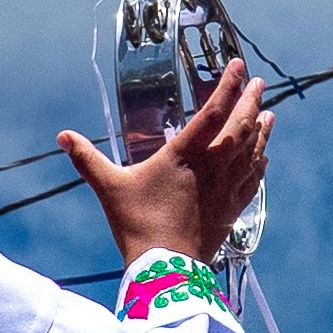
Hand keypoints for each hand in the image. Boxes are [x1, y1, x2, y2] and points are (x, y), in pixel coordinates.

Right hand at [59, 59, 271, 267]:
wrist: (166, 267)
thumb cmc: (138, 224)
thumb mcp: (109, 187)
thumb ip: (87, 159)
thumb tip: (62, 137)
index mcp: (185, 154)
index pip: (213, 112)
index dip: (228, 86)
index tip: (239, 66)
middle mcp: (212, 166)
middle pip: (241, 127)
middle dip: (251, 101)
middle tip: (258, 82)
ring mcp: (226, 188)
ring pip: (252, 151)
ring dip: (262, 130)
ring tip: (270, 113)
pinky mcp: (231, 209)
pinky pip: (253, 180)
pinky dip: (260, 164)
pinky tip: (264, 158)